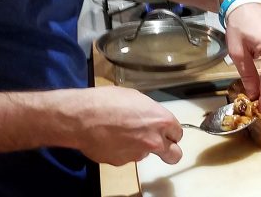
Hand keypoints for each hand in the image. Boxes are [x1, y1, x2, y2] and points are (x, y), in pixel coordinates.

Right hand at [64, 87, 182, 165]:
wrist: (83, 118)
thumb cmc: (108, 101)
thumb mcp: (135, 98)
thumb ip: (149, 112)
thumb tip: (149, 118)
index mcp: (161, 120)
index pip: (177, 132)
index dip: (169, 131)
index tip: (164, 130)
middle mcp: (154, 140)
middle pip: (174, 155)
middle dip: (169, 151)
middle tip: (158, 143)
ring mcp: (138, 154)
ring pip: (145, 154)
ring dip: (138, 146)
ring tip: (120, 132)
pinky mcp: (122, 163)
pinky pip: (127, 157)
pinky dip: (121, 150)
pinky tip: (110, 138)